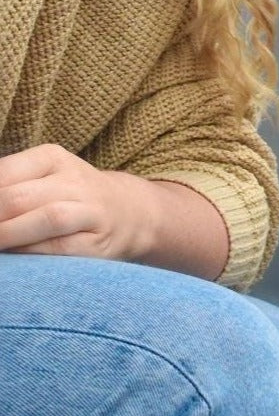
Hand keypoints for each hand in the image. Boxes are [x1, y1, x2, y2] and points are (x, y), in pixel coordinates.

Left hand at [0, 144, 149, 259]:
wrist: (129, 212)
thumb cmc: (68, 196)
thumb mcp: (40, 176)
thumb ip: (5, 186)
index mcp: (51, 158)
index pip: (2, 174)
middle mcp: (74, 180)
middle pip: (17, 198)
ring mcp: (90, 211)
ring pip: (46, 218)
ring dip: (7, 235)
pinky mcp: (96, 243)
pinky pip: (60, 248)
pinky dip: (31, 254)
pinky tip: (15, 258)